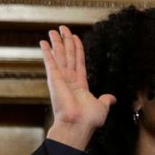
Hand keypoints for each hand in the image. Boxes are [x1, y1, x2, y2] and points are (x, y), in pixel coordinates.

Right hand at [40, 26, 115, 148]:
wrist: (78, 125)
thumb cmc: (88, 120)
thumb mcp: (101, 107)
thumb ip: (105, 100)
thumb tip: (112, 98)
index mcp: (80, 85)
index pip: (79, 62)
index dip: (78, 49)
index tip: (75, 38)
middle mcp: (69, 80)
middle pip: (68, 55)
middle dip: (66, 41)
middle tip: (63, 28)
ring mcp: (61, 78)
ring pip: (60, 55)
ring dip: (57, 42)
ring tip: (53, 30)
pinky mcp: (54, 78)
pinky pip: (50, 61)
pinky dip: (47, 51)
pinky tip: (43, 42)